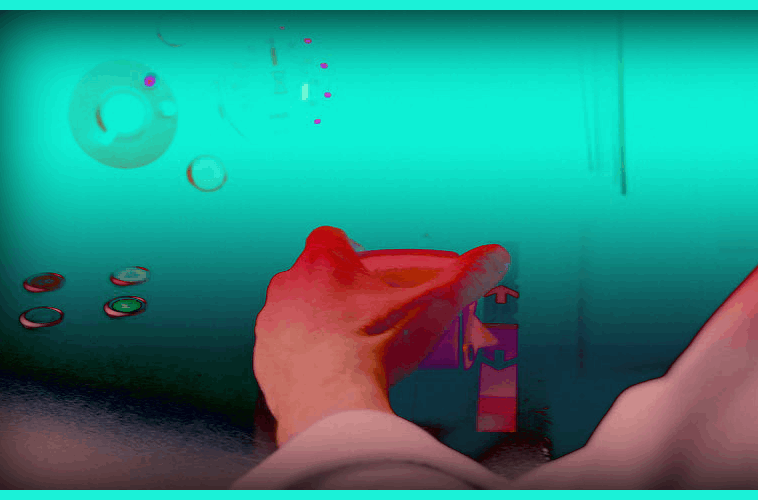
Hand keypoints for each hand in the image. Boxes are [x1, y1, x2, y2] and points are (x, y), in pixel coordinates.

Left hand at [253, 226, 509, 444]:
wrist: (330, 400)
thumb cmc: (372, 347)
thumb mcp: (428, 307)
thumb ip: (463, 277)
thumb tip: (493, 256)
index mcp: (324, 264)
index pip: (329, 237)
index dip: (349, 250)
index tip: (366, 268)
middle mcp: (289, 286)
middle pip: (311, 274)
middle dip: (336, 290)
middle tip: (366, 313)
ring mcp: (272, 323)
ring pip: (293, 311)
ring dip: (315, 322)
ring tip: (349, 346)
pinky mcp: (264, 357)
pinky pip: (283, 348)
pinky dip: (302, 356)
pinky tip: (328, 373)